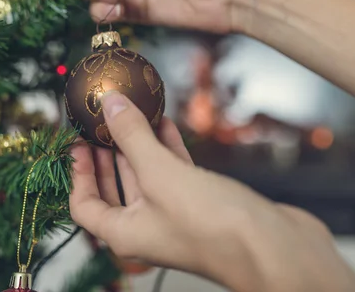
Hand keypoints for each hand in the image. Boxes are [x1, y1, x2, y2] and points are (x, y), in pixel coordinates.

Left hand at [69, 91, 354, 291]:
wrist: (276, 250)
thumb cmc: (214, 226)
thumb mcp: (161, 174)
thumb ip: (132, 137)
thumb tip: (109, 104)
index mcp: (125, 232)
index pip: (84, 205)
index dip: (78, 173)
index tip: (78, 142)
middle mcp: (147, 227)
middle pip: (115, 188)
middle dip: (107, 155)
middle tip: (100, 124)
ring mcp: (175, 215)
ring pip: (147, 176)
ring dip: (138, 145)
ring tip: (129, 114)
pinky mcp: (202, 203)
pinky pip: (175, 172)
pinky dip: (167, 148)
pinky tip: (164, 122)